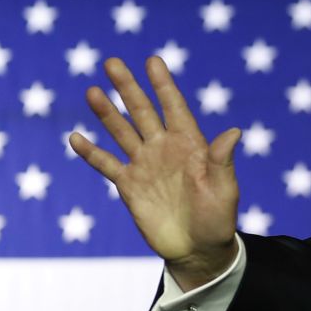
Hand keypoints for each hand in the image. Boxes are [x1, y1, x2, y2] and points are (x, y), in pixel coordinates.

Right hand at [69, 57, 241, 289]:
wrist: (198, 249)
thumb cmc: (218, 218)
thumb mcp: (224, 189)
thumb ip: (222, 160)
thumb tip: (234, 131)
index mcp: (190, 145)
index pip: (174, 107)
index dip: (163, 85)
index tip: (152, 60)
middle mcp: (164, 149)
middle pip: (143, 112)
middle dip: (128, 88)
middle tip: (112, 62)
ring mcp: (145, 165)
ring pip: (122, 132)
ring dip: (107, 113)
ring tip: (92, 91)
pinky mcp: (129, 186)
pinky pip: (107, 165)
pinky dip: (91, 153)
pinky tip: (75, 137)